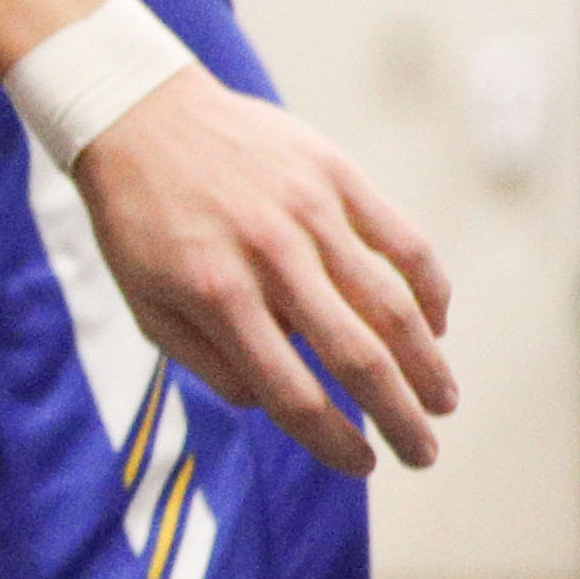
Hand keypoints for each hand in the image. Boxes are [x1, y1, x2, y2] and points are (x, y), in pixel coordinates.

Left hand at [72, 71, 456, 476]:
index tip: (362, 465)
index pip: (293, 394)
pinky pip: (403, 241)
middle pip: (357, 359)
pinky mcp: (335, 175)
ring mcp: (308, 213)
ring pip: (392, 304)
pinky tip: (436, 324)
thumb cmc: (137, 219)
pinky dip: (430, 289)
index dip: (334, 442)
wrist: (136, 113)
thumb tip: (271, 404)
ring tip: (443, 401)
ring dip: (427, 364)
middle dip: (399, 418)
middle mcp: (269, 258)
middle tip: (424, 454)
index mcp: (216, 296)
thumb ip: (205, 360)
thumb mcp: (144, 299)